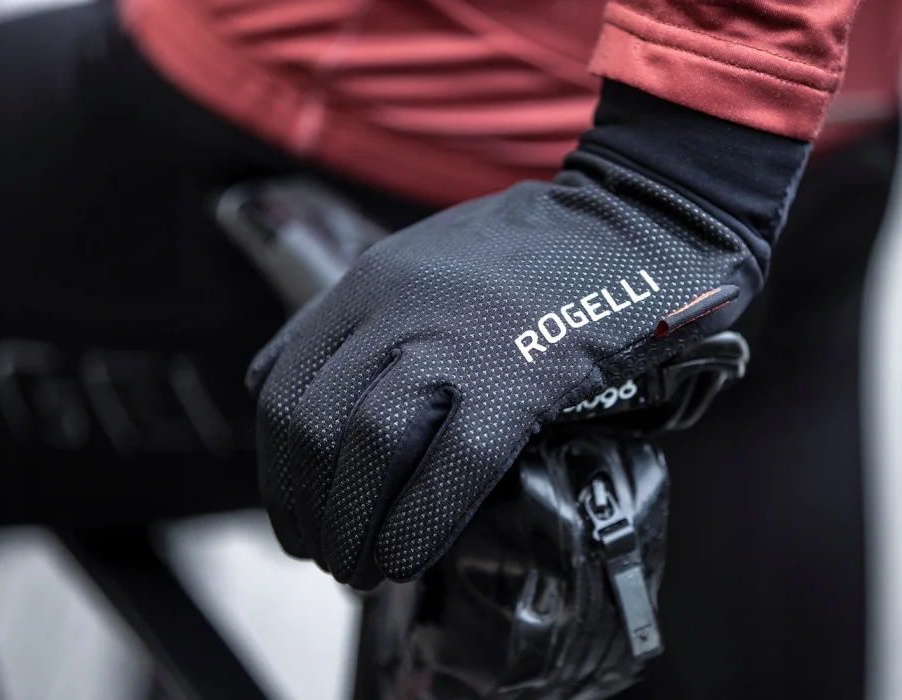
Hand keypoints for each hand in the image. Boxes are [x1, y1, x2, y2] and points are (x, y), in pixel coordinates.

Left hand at [246, 146, 760, 588]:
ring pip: (368, 451)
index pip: (283, 391)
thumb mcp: (415, 258)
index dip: (277, 470)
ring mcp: (456, 341)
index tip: (294, 511)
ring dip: (352, 529)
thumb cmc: (527, 253)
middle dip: (306, 510)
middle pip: (314, 428)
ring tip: (361, 568)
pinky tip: (408, 559)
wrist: (629, 218)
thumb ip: (346, 316)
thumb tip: (272, 379)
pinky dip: (418, 527)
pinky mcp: (518, 377)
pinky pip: (451, 469)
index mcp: (367, 284)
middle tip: (323, 553)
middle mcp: (397, 310)